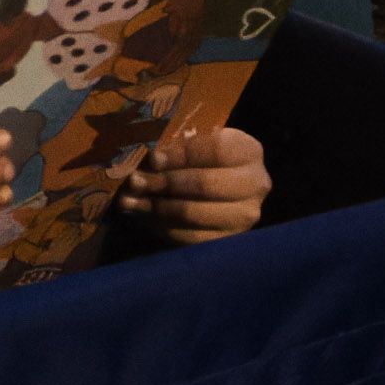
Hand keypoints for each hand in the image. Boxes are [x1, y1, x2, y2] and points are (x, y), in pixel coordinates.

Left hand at [117, 126, 268, 243]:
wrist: (222, 190)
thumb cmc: (202, 161)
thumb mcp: (197, 145)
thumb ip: (177, 147)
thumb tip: (147, 163)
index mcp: (249, 151)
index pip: (215, 149)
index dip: (181, 154)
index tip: (153, 158)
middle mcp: (256, 184)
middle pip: (205, 184)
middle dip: (164, 183)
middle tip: (134, 182)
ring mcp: (245, 216)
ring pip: (194, 213)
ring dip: (156, 207)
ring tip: (129, 202)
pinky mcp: (229, 240)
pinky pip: (190, 237)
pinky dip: (162, 227)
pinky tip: (143, 217)